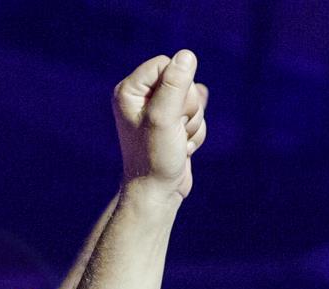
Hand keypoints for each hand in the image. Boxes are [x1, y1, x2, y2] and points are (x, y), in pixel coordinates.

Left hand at [113, 50, 206, 202]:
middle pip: (183, 81)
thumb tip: (187, 55)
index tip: (169, 112)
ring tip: (176, 142)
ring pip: (194, 101)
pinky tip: (182, 149)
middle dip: (187, 108)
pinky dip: (195, 134)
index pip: (166, 64)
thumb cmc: (154, 157)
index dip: (177, 85)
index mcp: (130, 90)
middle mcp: (142, 98)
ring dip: (193, 124)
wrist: (158, 193)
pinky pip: (198, 117)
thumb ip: (175, 84)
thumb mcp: (164, 117)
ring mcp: (159, 112)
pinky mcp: (174, 125)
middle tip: (173, 130)